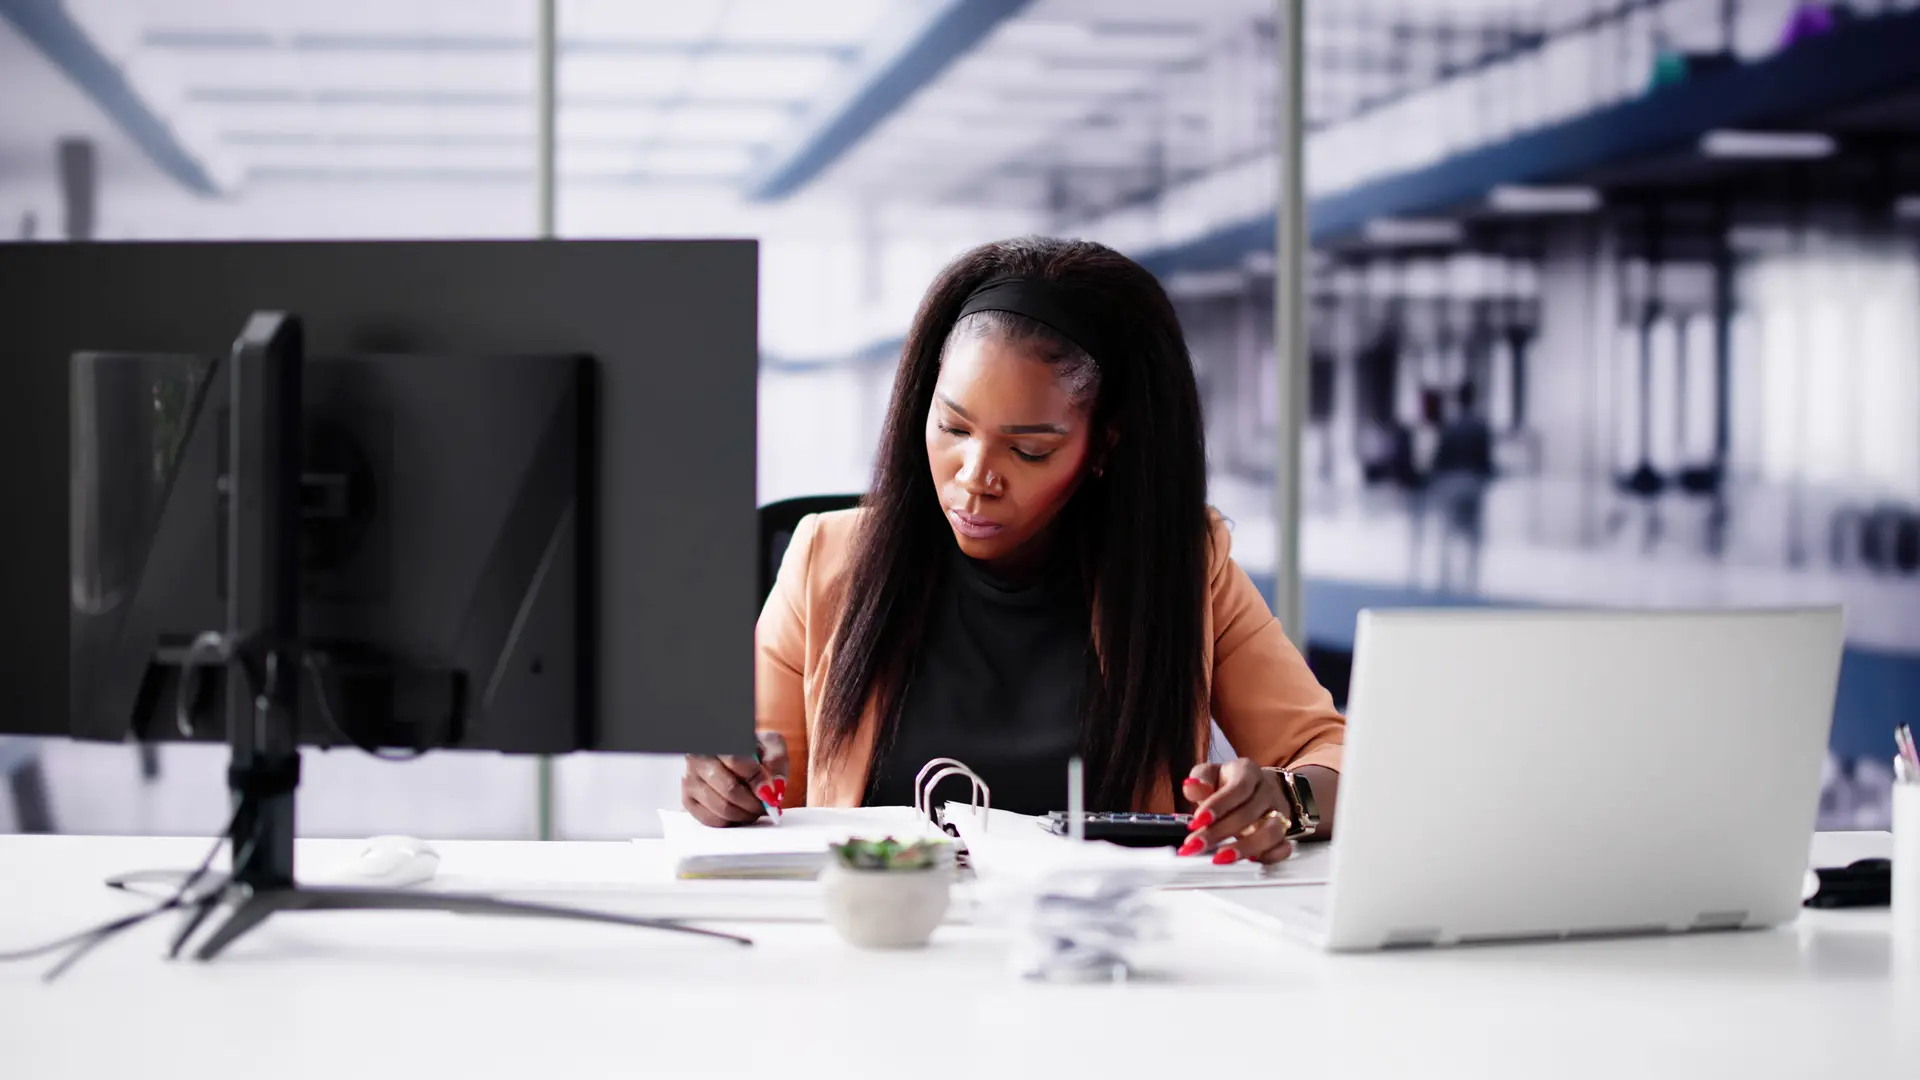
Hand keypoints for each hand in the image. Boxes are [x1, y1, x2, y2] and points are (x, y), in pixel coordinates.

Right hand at [681, 732, 788, 827]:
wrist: (732, 753)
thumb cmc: (752, 750)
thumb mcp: (770, 746)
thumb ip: (776, 762)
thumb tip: (774, 788)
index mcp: (718, 740)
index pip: (736, 760)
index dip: (756, 780)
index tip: (769, 793)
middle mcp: (698, 757)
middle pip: (729, 789)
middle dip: (753, 803)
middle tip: (766, 806)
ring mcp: (690, 779)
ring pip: (721, 807)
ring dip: (744, 814)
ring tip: (755, 810)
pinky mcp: (687, 798)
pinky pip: (710, 819)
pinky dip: (730, 822)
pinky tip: (740, 813)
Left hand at [1177, 758, 1293, 864]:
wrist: (1260, 788)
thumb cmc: (1230, 783)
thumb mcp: (1212, 774)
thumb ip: (1200, 780)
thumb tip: (1191, 786)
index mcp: (1249, 772)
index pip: (1239, 788)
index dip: (1218, 806)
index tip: (1197, 822)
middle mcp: (1267, 792)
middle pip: (1249, 813)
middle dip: (1219, 832)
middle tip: (1195, 845)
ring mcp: (1279, 813)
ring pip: (1270, 832)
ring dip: (1244, 848)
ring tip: (1219, 859)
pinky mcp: (1284, 834)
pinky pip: (1284, 848)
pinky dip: (1269, 857)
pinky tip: (1250, 861)